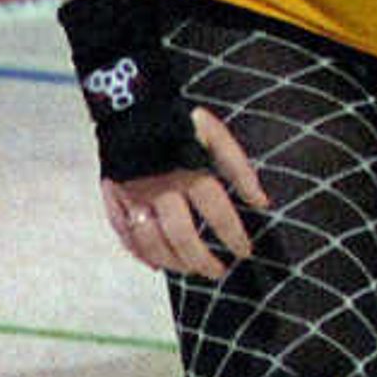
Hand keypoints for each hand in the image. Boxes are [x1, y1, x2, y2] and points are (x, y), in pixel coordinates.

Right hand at [96, 105, 267, 280]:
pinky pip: (124, 233)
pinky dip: (139, 253)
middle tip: (218, 272)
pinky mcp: (113, 196)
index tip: (244, 252)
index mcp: (189, 173)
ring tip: (189, 270)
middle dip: (203, 261)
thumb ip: (239, 168)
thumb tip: (262, 202)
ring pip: (151, 242)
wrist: (130, 104)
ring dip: (172, 262)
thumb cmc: (177, 121)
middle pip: (182, 237)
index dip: (234, 237)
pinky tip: (155, 264)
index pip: (217, 215)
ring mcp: (134, 195)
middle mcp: (160, 189)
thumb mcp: (215, 135)